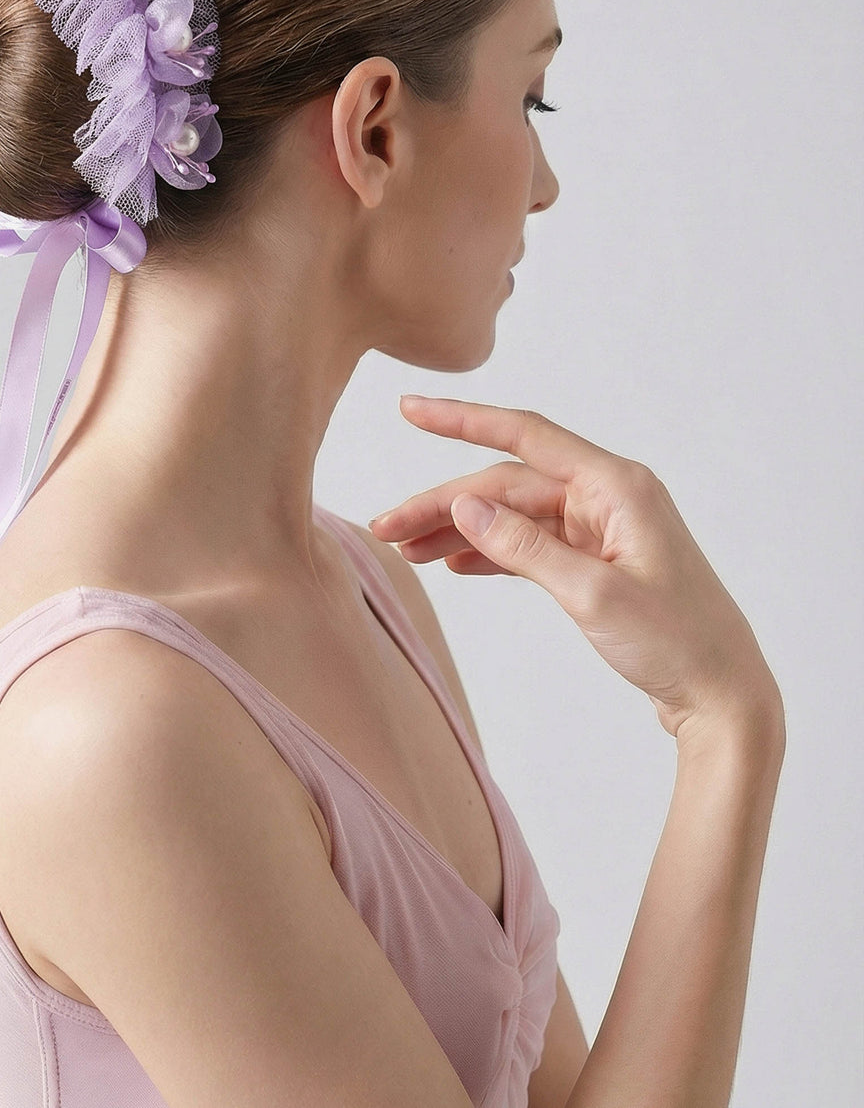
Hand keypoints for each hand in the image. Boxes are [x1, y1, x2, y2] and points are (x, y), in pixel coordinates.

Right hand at [369, 397, 782, 744]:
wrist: (724, 698)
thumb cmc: (678, 644)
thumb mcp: (594, 595)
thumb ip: (525, 547)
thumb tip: (466, 506)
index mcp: (617, 486)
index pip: (524, 436)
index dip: (462, 421)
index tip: (410, 410)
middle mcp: (608, 496)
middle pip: (507, 485)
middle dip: (443, 504)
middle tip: (385, 528)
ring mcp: (601, 528)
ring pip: (512, 515)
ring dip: (459, 530)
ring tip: (404, 551)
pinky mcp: (596, 561)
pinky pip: (529, 543)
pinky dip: (489, 552)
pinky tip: (450, 563)